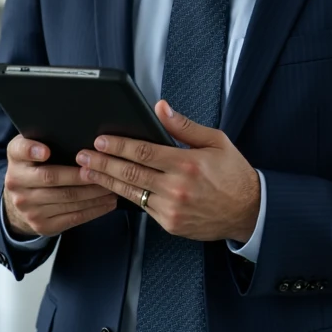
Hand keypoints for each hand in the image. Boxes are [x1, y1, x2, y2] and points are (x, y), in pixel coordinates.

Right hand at [3, 135, 116, 237]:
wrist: (21, 201)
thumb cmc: (36, 165)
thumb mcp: (32, 148)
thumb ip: (44, 137)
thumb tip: (79, 130)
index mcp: (16, 158)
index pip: (20, 150)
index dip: (32, 150)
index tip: (46, 151)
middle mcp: (16, 183)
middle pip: (52, 178)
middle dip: (80, 175)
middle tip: (103, 169)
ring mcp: (28, 207)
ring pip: (67, 199)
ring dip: (93, 193)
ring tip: (113, 185)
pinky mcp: (41, 225)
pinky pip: (73, 217)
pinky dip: (94, 209)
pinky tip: (108, 202)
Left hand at [75, 101, 260, 242]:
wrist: (248, 211)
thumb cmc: (233, 173)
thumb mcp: (215, 141)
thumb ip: (184, 126)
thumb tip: (160, 108)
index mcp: (187, 164)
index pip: (143, 152)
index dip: (118, 145)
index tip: (100, 140)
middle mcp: (176, 188)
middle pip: (130, 173)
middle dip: (102, 163)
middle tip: (82, 155)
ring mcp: (171, 209)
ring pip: (131, 193)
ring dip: (106, 181)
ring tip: (87, 172)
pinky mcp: (170, 224)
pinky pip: (142, 208)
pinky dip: (125, 196)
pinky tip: (111, 188)